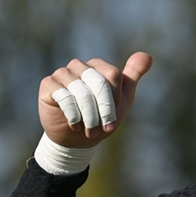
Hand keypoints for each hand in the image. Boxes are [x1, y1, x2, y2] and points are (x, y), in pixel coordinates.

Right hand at [38, 52, 152, 148]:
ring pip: (81, 91)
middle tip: (103, 128)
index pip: (113, 75)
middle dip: (103, 110)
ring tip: (89, 130)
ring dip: (88, 116)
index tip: (112, 119)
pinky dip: (73, 115)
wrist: (76, 140)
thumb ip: (133, 76)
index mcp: (98, 66)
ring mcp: (62, 73)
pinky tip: (75, 124)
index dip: (114, 100)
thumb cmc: (101, 118)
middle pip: (99, 82)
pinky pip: (64, 97)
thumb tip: (147, 56)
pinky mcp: (48, 84)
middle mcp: (80, 65)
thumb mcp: (122, 99)